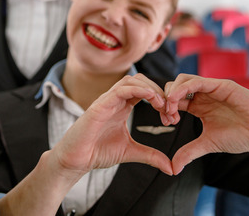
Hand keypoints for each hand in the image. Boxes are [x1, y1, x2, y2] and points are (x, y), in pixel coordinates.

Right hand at [49, 74, 172, 177]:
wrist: (76, 160)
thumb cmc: (97, 152)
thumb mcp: (131, 152)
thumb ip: (151, 156)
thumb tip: (171, 168)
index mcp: (122, 106)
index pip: (145, 90)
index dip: (162, 99)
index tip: (172, 118)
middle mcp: (115, 100)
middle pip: (141, 81)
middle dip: (160, 92)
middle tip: (170, 111)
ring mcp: (107, 100)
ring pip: (131, 80)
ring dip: (150, 89)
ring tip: (162, 105)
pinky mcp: (99, 105)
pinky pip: (120, 90)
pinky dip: (137, 90)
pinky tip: (150, 98)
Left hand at [162, 74, 248, 173]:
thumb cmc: (241, 136)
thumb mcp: (208, 144)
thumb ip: (189, 152)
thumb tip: (173, 168)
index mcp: (198, 105)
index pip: (174, 99)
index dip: (165, 108)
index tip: (166, 123)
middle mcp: (203, 94)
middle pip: (174, 86)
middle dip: (165, 100)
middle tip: (168, 117)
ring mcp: (211, 88)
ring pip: (182, 80)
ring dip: (172, 93)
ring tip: (172, 110)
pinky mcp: (220, 85)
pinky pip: (196, 81)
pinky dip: (182, 89)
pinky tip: (177, 102)